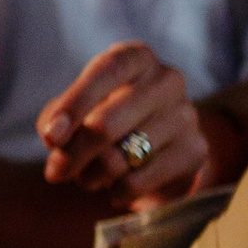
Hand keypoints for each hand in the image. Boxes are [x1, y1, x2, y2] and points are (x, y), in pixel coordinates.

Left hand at [38, 42, 209, 208]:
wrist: (160, 149)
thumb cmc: (107, 118)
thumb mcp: (77, 110)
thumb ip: (58, 118)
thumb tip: (54, 137)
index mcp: (136, 58)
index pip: (107, 72)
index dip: (75, 103)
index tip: (51, 136)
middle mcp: (167, 80)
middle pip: (108, 122)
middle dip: (74, 153)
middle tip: (56, 172)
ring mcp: (186, 115)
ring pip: (123, 155)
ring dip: (93, 174)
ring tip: (88, 176)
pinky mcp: (195, 150)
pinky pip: (140, 179)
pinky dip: (118, 190)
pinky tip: (115, 187)